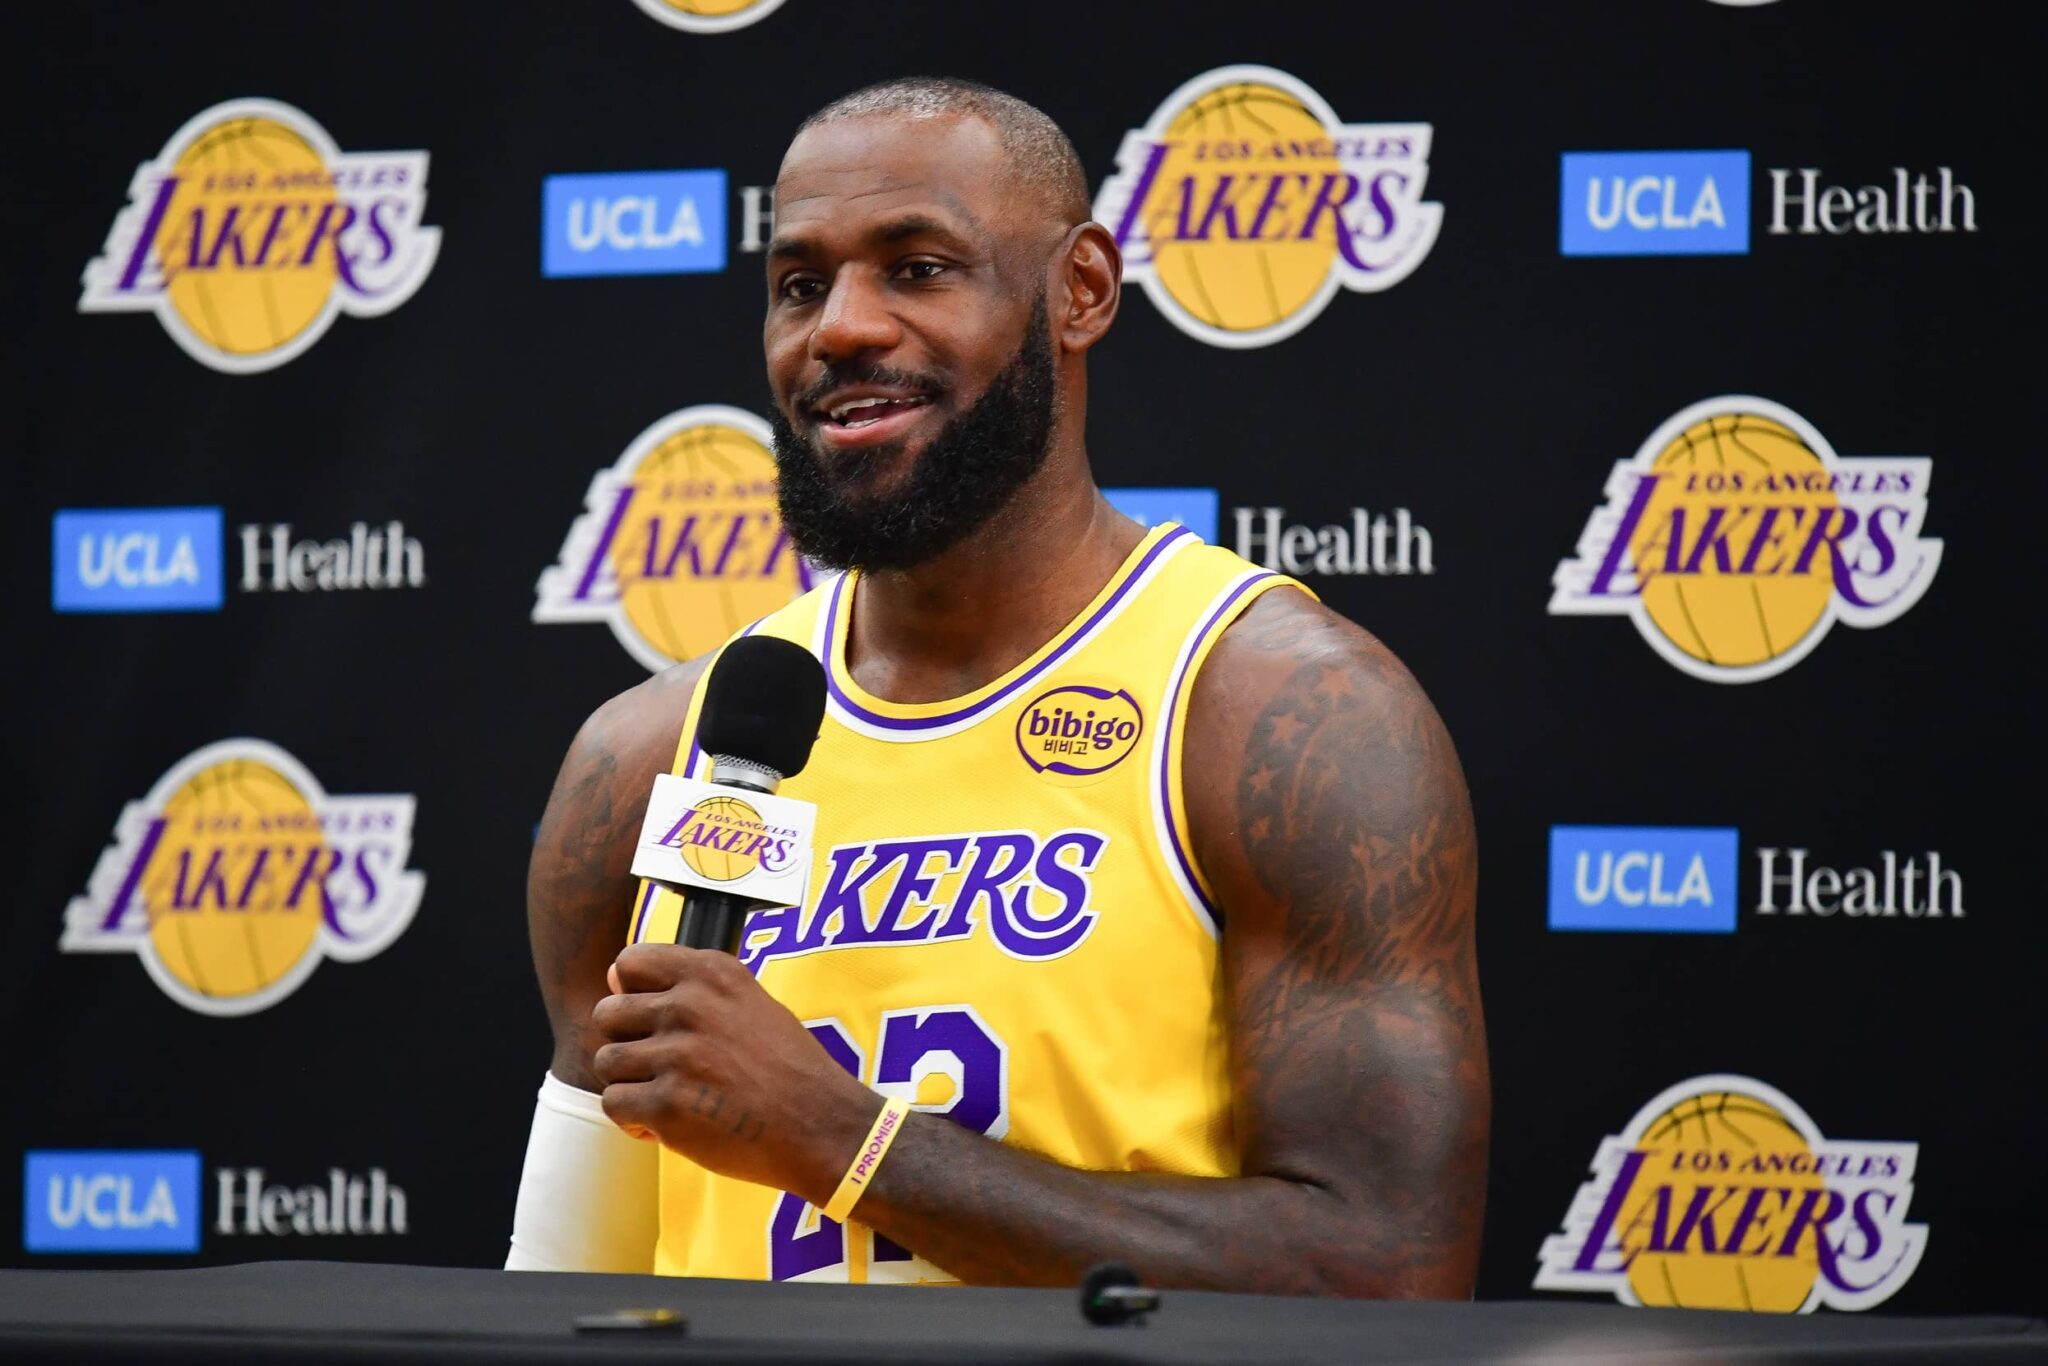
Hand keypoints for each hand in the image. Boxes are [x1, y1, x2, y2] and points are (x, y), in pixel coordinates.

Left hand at [591, 944, 878, 1203]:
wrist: (819, 1124)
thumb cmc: (785, 1068)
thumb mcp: (748, 1002)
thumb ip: (686, 987)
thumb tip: (612, 977)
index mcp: (711, 973)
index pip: (629, 963)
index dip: (632, 993)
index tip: (653, 1019)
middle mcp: (690, 1006)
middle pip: (608, 1013)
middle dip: (627, 1042)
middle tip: (661, 1065)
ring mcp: (676, 1055)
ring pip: (607, 1062)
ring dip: (631, 1083)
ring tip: (668, 1095)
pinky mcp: (667, 1105)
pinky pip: (614, 1103)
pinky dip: (634, 1119)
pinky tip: (667, 1122)